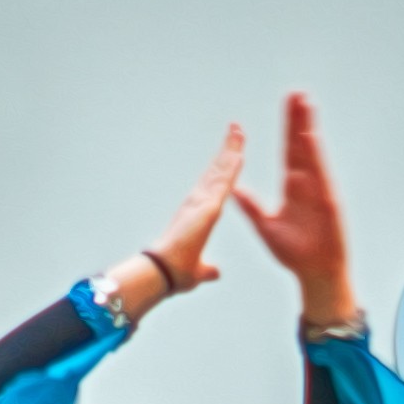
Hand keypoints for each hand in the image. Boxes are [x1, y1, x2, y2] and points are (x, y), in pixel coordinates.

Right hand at [150, 126, 244, 296]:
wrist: (164, 274)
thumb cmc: (176, 274)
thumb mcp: (199, 271)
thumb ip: (208, 270)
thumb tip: (215, 272)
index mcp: (198, 214)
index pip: (216, 186)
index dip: (224, 169)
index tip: (233, 155)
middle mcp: (197, 202)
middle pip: (217, 171)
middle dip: (227, 150)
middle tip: (237, 129)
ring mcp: (201, 203)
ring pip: (219, 172)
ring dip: (230, 151)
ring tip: (239, 131)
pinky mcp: (206, 209)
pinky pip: (222, 185)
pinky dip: (230, 169)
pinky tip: (238, 155)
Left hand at [233, 94, 356, 327]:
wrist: (315, 276)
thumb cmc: (295, 255)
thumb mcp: (267, 228)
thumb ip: (252, 208)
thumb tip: (233, 190)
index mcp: (293, 188)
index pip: (289, 151)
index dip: (288, 128)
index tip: (289, 105)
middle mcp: (307, 186)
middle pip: (301, 146)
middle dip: (299, 120)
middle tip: (297, 94)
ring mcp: (319, 192)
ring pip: (312, 155)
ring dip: (308, 129)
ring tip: (306, 104)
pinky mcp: (328, 203)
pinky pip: (320, 175)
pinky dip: (315, 156)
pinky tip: (309, 137)